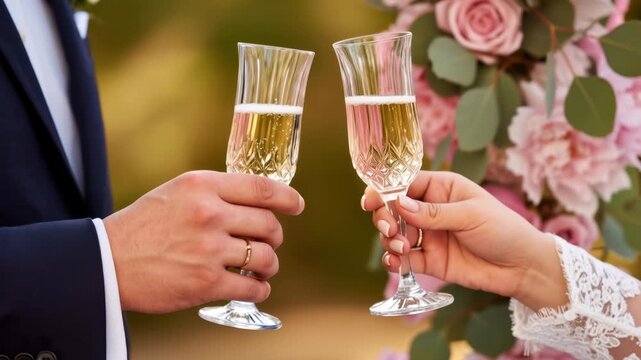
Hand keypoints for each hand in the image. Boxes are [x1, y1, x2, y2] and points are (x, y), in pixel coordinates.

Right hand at [103, 171, 303, 312]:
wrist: (106, 261)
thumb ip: (214, 193)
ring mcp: (209, 249)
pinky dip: (259, 289)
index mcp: (202, 186)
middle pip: (268, 225)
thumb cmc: (143, 226)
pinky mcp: (206, 283)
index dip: (287, 198)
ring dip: (269, 265)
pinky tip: (254, 287)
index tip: (297, 205)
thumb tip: (256, 203)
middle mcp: (209, 214)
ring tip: (260, 268)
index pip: (262, 188)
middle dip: (274, 236)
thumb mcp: (177, 193)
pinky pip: (252, 287)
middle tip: (267, 243)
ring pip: (265, 257)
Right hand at [362, 171, 566, 309]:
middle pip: (393, 209)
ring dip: (389, 240)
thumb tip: (398, 204)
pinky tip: (394, 262)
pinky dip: (394, 260)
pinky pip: (403, 259)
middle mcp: (430, 210)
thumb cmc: (503, 229)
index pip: (405, 183)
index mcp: (441, 188)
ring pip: (394, 234)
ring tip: (400, 247)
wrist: (522, 267)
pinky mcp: (429, 261)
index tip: (371, 200)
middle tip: (388, 228)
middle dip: (384, 217)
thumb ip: (433, 212)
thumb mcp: (470, 215)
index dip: (385, 190)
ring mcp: (428, 236)